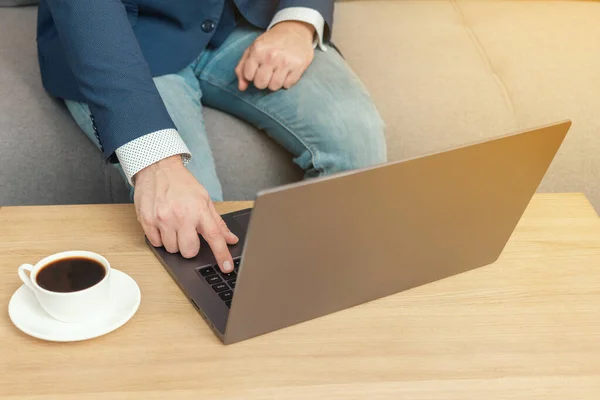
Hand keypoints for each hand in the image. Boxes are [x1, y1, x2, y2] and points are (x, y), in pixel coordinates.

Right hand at [133, 155, 238, 272]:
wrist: (158, 168)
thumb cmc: (182, 184)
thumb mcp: (204, 199)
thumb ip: (217, 222)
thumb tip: (230, 239)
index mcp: (199, 210)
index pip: (214, 237)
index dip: (222, 255)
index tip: (226, 267)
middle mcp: (181, 215)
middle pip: (189, 251)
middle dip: (190, 247)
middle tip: (188, 233)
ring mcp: (163, 219)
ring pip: (172, 250)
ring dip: (174, 242)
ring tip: (174, 225)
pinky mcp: (147, 221)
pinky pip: (156, 243)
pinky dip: (160, 238)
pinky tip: (162, 224)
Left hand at [235, 20, 314, 91]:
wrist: (295, 29)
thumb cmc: (271, 41)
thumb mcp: (253, 48)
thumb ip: (242, 67)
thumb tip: (242, 88)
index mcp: (258, 50)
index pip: (248, 76)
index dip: (252, 75)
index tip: (257, 69)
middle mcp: (271, 56)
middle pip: (260, 84)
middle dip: (262, 81)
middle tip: (267, 72)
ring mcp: (286, 62)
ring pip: (274, 87)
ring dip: (274, 82)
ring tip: (277, 72)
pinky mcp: (298, 67)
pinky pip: (287, 85)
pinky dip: (286, 81)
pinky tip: (287, 72)